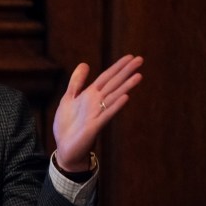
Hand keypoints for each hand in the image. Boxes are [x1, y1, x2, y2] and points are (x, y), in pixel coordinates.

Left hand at [52, 54, 143, 171]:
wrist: (65, 149)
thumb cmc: (67, 125)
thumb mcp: (68, 99)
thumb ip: (76, 83)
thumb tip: (85, 63)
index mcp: (90, 95)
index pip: (106, 77)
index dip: (117, 67)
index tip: (130, 56)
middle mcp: (96, 103)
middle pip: (113, 84)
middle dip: (126, 72)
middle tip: (140, 59)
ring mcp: (97, 114)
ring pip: (114, 97)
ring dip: (126, 87)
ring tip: (138, 76)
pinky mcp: (94, 127)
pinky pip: (107, 114)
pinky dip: (115, 106)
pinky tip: (125, 97)